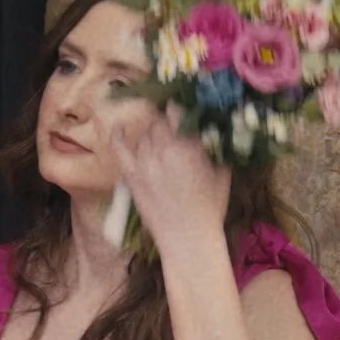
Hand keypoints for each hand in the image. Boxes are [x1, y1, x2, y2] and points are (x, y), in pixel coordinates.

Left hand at [108, 104, 231, 255]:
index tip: (184, 102)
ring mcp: (144, 162)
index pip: (178, 110)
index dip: (180, 103)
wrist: (187, 237)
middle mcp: (164, 149)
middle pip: (159, 121)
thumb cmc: (210, 206)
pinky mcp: (130, 176)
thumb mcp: (222, 171)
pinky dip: (118, 136)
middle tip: (175, 121)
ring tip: (163, 137)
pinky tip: (119, 127)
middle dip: (168, 118)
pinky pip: (119, 149)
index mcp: (189, 146)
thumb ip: (214, 147)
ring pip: (144, 134)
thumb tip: (211, 128)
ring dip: (153, 131)